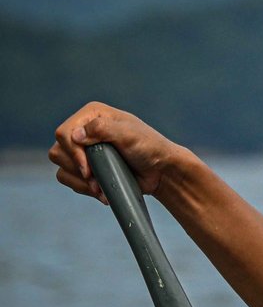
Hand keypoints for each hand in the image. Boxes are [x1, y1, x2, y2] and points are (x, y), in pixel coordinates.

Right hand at [48, 102, 188, 203]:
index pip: (64, 133)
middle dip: (78, 169)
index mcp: (92, 115)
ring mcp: (83, 149)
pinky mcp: (86, 167)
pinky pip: (68, 179)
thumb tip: (75, 135)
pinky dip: (82, 188)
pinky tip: (101, 192)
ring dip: (81, 181)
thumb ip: (103, 129)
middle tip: (97, 179)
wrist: (161, 171)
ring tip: (101, 187)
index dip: (73, 153)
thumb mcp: (129, 134)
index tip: (88, 168)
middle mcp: (84, 130)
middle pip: (58, 151)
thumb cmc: (150, 148)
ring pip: (61, 167)